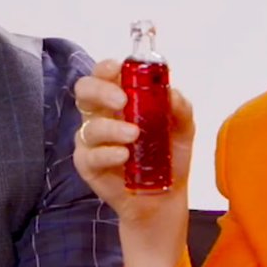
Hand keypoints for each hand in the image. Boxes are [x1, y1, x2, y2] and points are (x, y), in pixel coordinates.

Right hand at [73, 60, 194, 224]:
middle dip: (101, 91)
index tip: (119, 70)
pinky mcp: (88, 164)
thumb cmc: (168, 158)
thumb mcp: (182, 129)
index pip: (103, 75)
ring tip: (134, 136)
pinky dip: (107, 153)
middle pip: (84, 91)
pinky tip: (123, 156)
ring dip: (111, 128)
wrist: (164, 198)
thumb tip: (171, 93)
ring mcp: (92, 141)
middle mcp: (101, 115)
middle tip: (123, 101)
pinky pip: (90, 155)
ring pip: (89, 126)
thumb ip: (179, 108)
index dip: (106, 68)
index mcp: (119, 100)